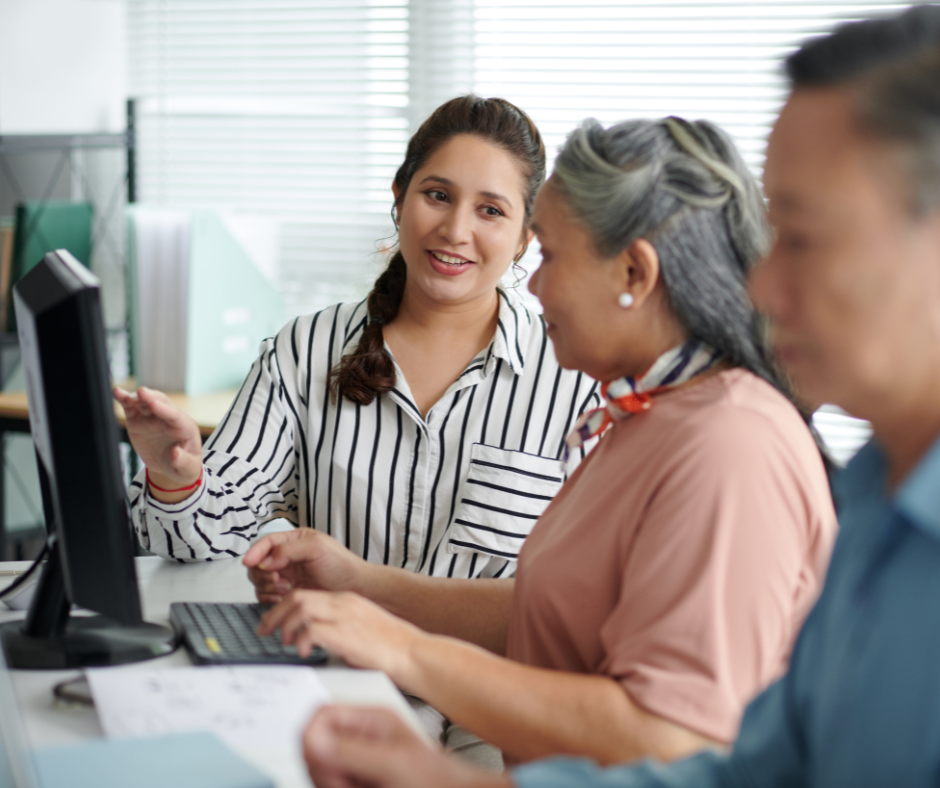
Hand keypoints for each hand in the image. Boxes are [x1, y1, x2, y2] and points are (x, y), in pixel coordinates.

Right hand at [113, 386, 202, 491]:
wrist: (171, 466)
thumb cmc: (184, 466)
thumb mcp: (188, 468)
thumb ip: (183, 461)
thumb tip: (175, 454)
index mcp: (185, 427)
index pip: (174, 415)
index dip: (164, 409)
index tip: (153, 404)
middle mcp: (169, 418)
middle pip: (161, 403)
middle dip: (150, 397)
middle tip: (141, 392)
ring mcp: (153, 418)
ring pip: (145, 402)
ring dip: (136, 397)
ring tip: (124, 395)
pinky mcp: (139, 421)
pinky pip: (132, 408)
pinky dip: (125, 400)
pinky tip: (117, 392)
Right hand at [243, 529, 371, 603]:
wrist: (354, 588)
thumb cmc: (341, 564)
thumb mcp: (316, 548)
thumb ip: (288, 550)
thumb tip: (265, 561)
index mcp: (294, 540)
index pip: (266, 542)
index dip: (254, 551)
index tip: (248, 562)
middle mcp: (287, 557)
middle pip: (258, 562)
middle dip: (262, 571)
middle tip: (277, 578)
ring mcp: (286, 575)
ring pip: (259, 579)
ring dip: (266, 585)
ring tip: (285, 588)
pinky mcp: (286, 593)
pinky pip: (266, 595)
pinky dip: (268, 597)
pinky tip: (282, 598)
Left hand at [257, 589, 421, 683]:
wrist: (413, 653)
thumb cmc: (391, 647)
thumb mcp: (360, 629)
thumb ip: (338, 628)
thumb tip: (314, 639)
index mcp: (346, 601)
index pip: (306, 595)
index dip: (284, 608)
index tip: (273, 622)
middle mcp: (343, 604)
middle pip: (298, 597)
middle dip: (276, 614)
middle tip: (265, 630)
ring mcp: (344, 617)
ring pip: (301, 608)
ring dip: (285, 625)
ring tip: (283, 641)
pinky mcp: (346, 634)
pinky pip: (312, 630)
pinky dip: (302, 640)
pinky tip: (302, 651)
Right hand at [303, 705, 510, 787]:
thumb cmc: (439, 778)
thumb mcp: (393, 762)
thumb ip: (352, 750)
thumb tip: (312, 738)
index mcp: (371, 719)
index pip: (322, 715)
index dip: (312, 736)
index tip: (317, 759)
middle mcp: (362, 738)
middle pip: (315, 747)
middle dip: (324, 770)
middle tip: (346, 783)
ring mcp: (359, 763)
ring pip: (321, 771)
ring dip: (333, 783)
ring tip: (362, 786)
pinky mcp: (359, 782)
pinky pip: (333, 783)